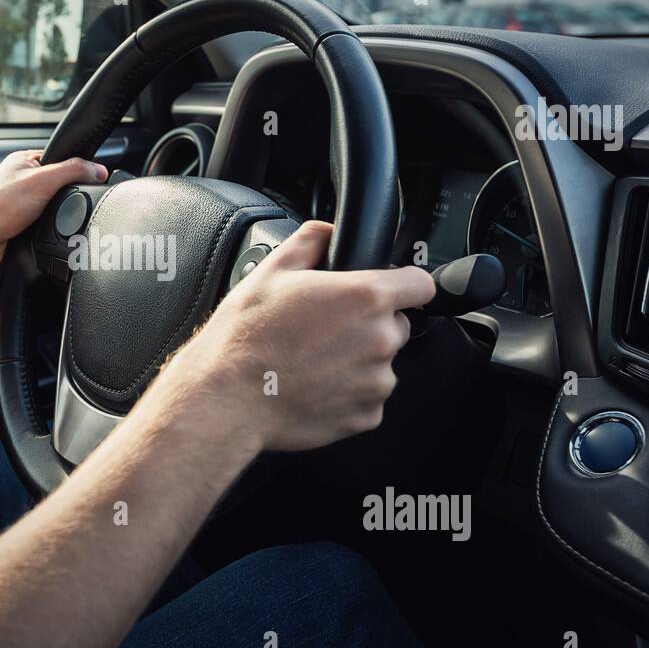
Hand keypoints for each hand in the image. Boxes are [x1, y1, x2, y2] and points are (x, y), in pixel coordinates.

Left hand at [0, 150, 107, 271]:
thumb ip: (72, 171)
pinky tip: (46, 230)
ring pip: (53, 206)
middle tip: (67, 202)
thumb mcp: (42, 181)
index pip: (61, 158)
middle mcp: (21, 180)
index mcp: (23, 161)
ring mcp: (21, 202)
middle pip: (59, 184)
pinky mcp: (22, 223)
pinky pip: (46, 223)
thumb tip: (98, 169)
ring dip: (56, 215)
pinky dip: (50, 229)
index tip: (92, 178)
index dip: (77, 168)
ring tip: (52, 218)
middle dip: (66, 195)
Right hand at [162, 220, 435, 453]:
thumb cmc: (245, 337)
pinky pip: (367, 399)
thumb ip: (312, 240)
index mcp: (365, 296)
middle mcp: (380, 340)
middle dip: (369, 325)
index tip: (390, 290)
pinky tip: (312, 386)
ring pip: (380, 364)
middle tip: (324, 330)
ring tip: (311, 362)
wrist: (228, 398)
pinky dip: (347, 394)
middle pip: (396, 325)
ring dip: (357, 362)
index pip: (420, 284)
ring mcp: (376, 382)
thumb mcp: (271, 270)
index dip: (404, 284)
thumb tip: (327, 232)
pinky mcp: (366, 416)